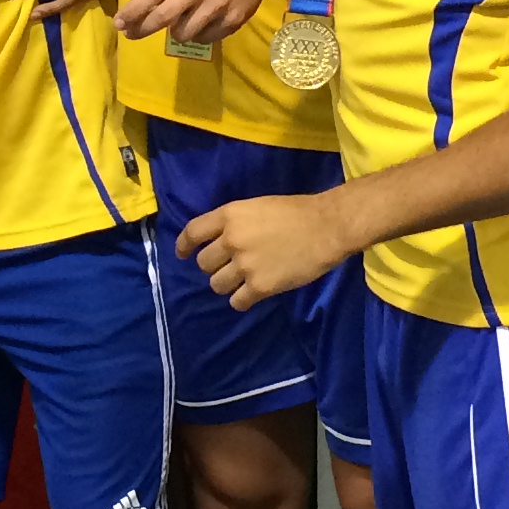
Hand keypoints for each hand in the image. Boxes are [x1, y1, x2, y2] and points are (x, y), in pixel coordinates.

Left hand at [113, 0, 291, 43]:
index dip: (133, 11)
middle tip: (132, 34)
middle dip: (143, 29)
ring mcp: (218, 4)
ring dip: (172, 32)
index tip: (119, 23)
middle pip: (165, 16)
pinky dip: (196, 34)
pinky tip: (194, 25)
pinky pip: (207, 36)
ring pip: (185, 31)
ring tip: (170, 24)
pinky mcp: (234, 18)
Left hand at [179, 192, 351, 311]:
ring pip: (216, 285)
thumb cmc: (296, 211)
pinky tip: (252, 294)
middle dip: (213, 266)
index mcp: (230, 215)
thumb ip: (235, 222)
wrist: (327, 227)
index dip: (183, 245)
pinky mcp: (261, 286)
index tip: (182, 254)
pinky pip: (237, 301)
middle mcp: (232, 240)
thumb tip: (218, 240)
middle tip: (229, 266)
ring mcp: (245, 265)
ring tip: (242, 281)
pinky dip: (242, 300)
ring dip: (226, 284)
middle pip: (203, 263)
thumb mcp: (257, 206)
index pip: (192, 232)